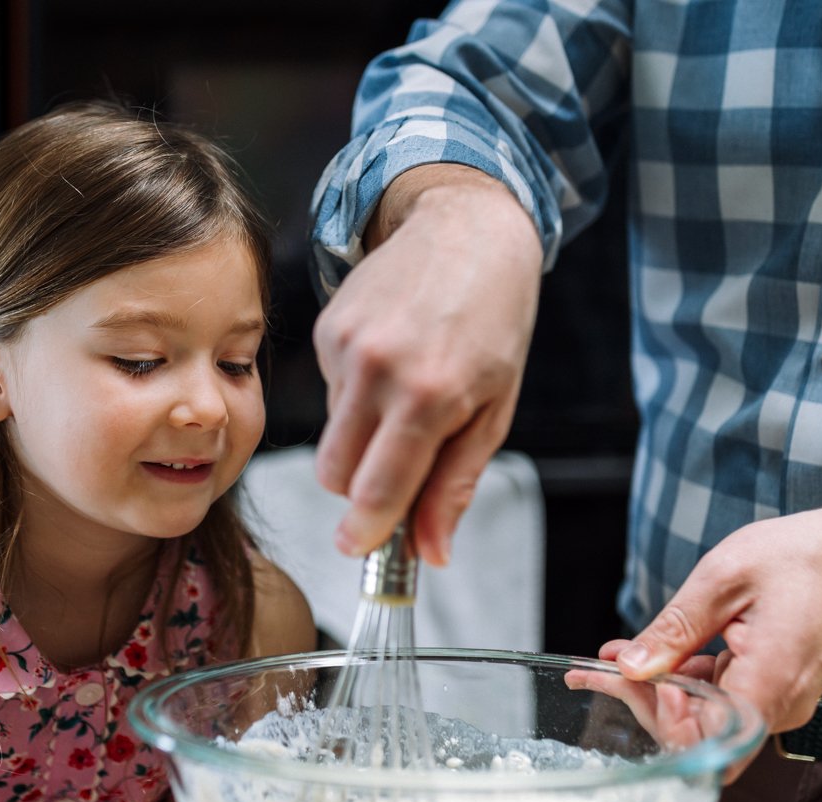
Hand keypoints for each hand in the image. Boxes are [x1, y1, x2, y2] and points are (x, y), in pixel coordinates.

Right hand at [313, 165, 542, 564]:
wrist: (467, 228)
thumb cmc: (494, 321)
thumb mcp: (494, 409)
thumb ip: (454, 485)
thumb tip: (431, 553)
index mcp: (431, 395)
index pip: (377, 488)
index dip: (365, 530)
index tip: (359, 549)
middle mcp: (380, 368)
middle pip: (334, 473)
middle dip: (358, 487)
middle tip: (396, 470)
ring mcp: (347, 345)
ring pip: (331, 435)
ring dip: (361, 436)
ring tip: (407, 392)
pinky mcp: (327, 327)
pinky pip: (330, 391)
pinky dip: (357, 392)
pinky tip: (391, 358)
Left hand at [611, 489, 821, 736]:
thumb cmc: (808, 556)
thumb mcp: (723, 579)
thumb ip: (674, 630)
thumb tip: (629, 667)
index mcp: (770, 685)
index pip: (704, 747)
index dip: (660, 723)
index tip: (630, 681)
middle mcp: (780, 707)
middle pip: (700, 735)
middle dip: (646, 703)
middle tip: (601, 667)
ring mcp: (781, 701)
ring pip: (708, 717)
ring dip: (660, 692)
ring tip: (609, 662)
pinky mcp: (777, 689)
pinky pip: (725, 699)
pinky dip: (686, 681)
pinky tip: (652, 657)